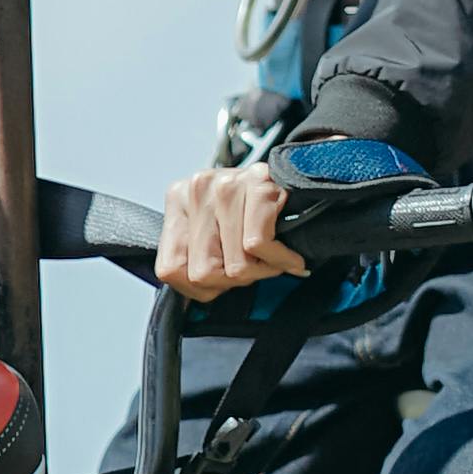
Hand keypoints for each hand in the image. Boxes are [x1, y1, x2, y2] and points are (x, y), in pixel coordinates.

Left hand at [158, 158, 304, 294]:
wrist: (302, 175)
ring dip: (260, 270)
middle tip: (251, 265)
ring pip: (234, 266)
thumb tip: (193, 298)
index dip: (202, 285)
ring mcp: (226, 184)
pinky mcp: (259, 184)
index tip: (223, 277)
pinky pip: (258, 245)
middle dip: (233, 280)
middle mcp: (197, 189)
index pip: (170, 269)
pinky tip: (288, 256)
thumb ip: (195, 258)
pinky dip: (279, 260)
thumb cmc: (253, 209)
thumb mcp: (212, 231)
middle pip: (203, 273)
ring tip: (269, 256)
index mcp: (178, 199)